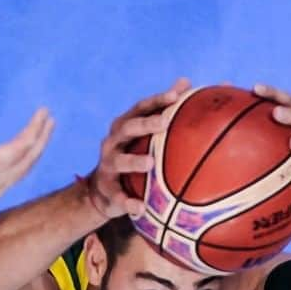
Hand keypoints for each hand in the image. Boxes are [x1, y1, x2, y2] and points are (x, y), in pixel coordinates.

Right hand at [0, 107, 54, 217]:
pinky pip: (19, 176)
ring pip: (25, 169)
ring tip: (48, 126)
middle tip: (48, 116)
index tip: (40, 116)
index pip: (11, 153)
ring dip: (39, 148)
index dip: (29, 135)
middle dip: (39, 137)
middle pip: (24, 159)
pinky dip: (31, 161)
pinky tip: (37, 147)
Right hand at [83, 78, 190, 218]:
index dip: (157, 100)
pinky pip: (118, 196)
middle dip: (145, 124)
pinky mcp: (107, 189)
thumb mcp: (144, 133)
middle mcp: (113, 141)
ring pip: (119, 161)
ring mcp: (108, 165)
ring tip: (150, 163)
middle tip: (165, 122)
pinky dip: (128, 202)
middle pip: (128, 128)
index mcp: (125, 125)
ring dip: (133, 161)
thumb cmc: (132, 155)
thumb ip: (163, 109)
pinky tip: (141, 208)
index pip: (141, 108)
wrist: (103, 191)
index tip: (177, 95)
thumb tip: (187, 82)